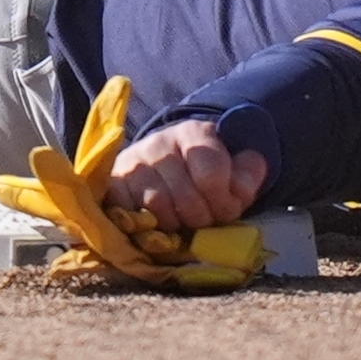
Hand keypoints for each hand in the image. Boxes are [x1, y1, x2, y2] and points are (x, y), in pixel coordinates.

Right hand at [104, 120, 267, 232]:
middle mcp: (159, 142)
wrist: (161, 165)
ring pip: (158, 207)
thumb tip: (247, 180)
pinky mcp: (113, 183)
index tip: (227, 210)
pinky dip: (148, 226)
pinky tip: (159, 224)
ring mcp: (133, 162)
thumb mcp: (231, 169)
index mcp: (194, 132)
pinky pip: (131, 214)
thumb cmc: (201, 172)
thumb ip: (246, 175)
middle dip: (202, 217)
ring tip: (183, 223)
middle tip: (205, 221)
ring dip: (176, 225)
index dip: (224, 200)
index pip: (212, 172)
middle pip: (186, 195)